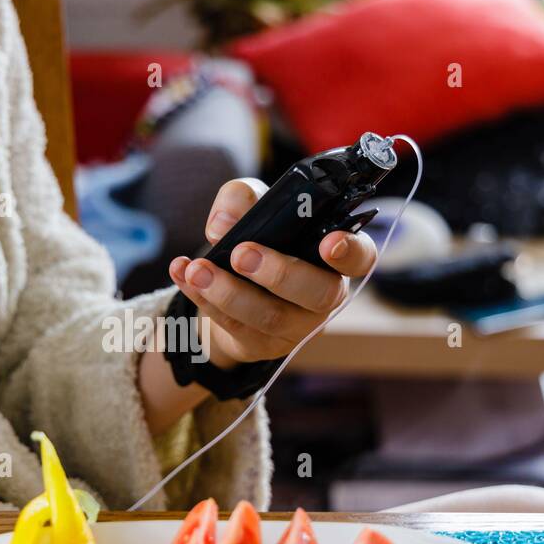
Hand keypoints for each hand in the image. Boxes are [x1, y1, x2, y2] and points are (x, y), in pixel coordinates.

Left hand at [168, 179, 377, 368]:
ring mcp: (294, 326)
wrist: (239, 290)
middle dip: (280, 273)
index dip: (350, 252)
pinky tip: (183, 274)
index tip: (330, 241)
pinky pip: (232, 325)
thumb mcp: (257, 208)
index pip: (361, 258)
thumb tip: (223, 223)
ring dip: (228, 292)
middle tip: (242, 254)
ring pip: (268, 315)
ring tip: (197, 268)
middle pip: (317, 294)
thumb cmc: (263, 241)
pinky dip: (201, 298)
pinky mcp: (260, 344)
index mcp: (334, 260)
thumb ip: (244, 199)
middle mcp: (323, 297)